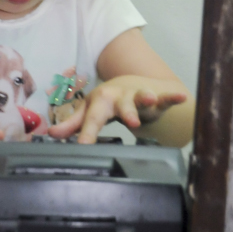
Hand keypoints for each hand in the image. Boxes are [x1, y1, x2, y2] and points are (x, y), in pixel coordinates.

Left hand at [47, 75, 185, 144]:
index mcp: (101, 102)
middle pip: (120, 105)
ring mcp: (138, 95)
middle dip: (125, 112)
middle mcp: (119, 97)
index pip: (92, 120)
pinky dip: (173, 96)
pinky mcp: (156, 96)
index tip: (82, 147)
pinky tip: (181, 97)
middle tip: (129, 122)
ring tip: (150, 99)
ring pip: (142, 97)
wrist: (132, 84)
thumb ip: (73, 124)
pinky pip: (165, 96)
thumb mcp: (90, 111)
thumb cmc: (109, 102)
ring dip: (146, 97)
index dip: (86, 133)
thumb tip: (52, 135)